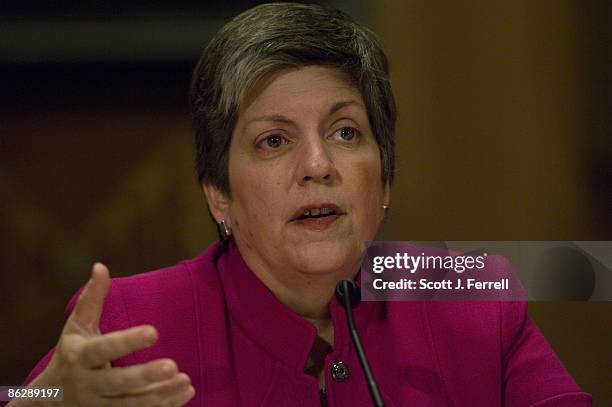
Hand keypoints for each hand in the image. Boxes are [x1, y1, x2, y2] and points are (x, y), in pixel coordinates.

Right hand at [12, 263, 194, 405]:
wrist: (48, 403)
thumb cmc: (71, 354)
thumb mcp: (76, 327)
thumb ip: (91, 299)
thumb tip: (100, 266)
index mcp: (80, 357)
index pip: (104, 349)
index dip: (127, 341)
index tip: (154, 331)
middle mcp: (88, 384)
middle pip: (117, 383)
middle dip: (144, 376)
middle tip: (172, 366)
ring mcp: (99, 406)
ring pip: (131, 404)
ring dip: (160, 395)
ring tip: (185, 381)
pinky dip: (164, 406)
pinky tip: (186, 392)